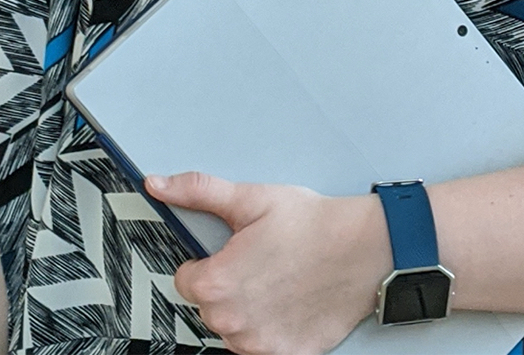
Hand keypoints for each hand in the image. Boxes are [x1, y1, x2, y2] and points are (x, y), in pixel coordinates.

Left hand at [145, 173, 391, 354]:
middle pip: (210, 305)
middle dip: (228, 284)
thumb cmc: (313, 224)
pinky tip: (290, 303)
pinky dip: (271, 329)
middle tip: (262, 260)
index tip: (234, 250)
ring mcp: (257, 344)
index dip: (209, 260)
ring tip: (279, 279)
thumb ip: (198, 192)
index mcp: (216, 283)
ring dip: (248, 308)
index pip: (186, 279)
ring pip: (234, 327)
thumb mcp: (251, 198)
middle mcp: (231, 321)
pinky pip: (261, 346)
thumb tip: (159, 185)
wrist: (365, 249)